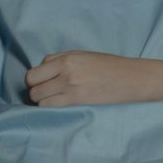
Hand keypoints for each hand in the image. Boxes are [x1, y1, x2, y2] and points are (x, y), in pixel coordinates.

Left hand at [25, 50, 151, 106]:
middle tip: (45, 92)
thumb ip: (60, 60)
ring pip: (38, 97)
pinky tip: (57, 105)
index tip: (42, 83)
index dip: (35, 79)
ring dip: (41, 100)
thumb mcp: (83, 55)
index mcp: (66, 58)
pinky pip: (49, 106)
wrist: (130, 78)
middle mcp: (65, 71)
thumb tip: (42, 68)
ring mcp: (70, 87)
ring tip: (52, 99)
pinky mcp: (76, 100)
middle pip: (32, 84)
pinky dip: (48, 107)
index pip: (35, 70)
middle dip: (35, 90)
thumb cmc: (108, 66)